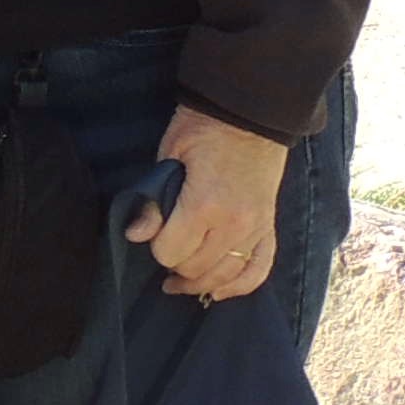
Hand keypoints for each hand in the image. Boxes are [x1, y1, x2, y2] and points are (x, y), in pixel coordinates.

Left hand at [129, 105, 286, 301]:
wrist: (250, 114)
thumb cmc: (205, 129)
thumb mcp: (170, 154)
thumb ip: (153, 200)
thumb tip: (135, 234)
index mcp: (204, 204)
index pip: (170, 252)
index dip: (157, 247)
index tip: (154, 234)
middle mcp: (234, 224)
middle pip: (196, 268)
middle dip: (175, 264)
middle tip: (166, 252)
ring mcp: (256, 228)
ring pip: (225, 276)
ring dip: (201, 282)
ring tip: (180, 282)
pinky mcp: (269, 227)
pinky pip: (258, 270)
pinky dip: (239, 285)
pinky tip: (219, 290)